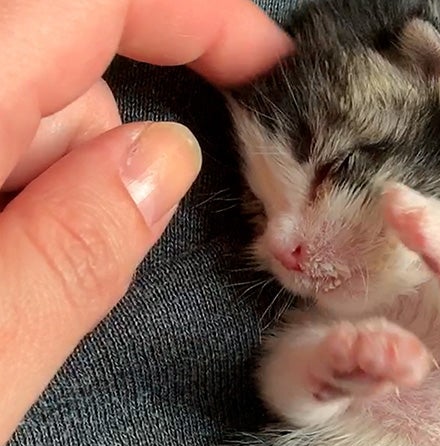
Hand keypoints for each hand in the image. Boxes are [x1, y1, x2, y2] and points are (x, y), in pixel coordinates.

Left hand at [0, 0, 292, 445]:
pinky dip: (25, 193)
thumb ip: (67, 259)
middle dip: (113, 145)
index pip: (91, 0)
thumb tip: (160, 160)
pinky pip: (3, 147)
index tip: (273, 71)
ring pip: (22, 112)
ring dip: (57, 184)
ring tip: (19, 283)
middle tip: (111, 247)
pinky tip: (0, 261)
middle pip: (58, 66)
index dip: (202, 20)